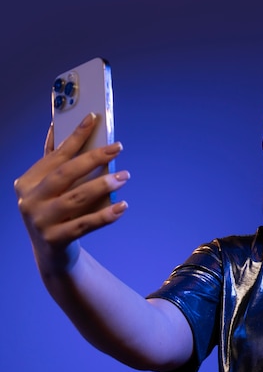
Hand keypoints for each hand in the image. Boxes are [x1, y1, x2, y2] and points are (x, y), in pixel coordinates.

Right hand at [14, 113, 129, 255]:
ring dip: (103, 185)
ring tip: (124, 176)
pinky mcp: (55, 240)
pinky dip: (105, 215)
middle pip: (66, 174)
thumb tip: (59, 126)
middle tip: (117, 147)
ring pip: (76, 198)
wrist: (51, 254)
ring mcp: (40, 221)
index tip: (93, 118)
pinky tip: (123, 206)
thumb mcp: (50, 188)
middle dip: (93, 158)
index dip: (75, 136)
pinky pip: (85, 224)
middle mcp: (29, 200)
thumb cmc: (56, 212)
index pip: (56, 155)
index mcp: (28, 182)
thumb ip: (55, 162)